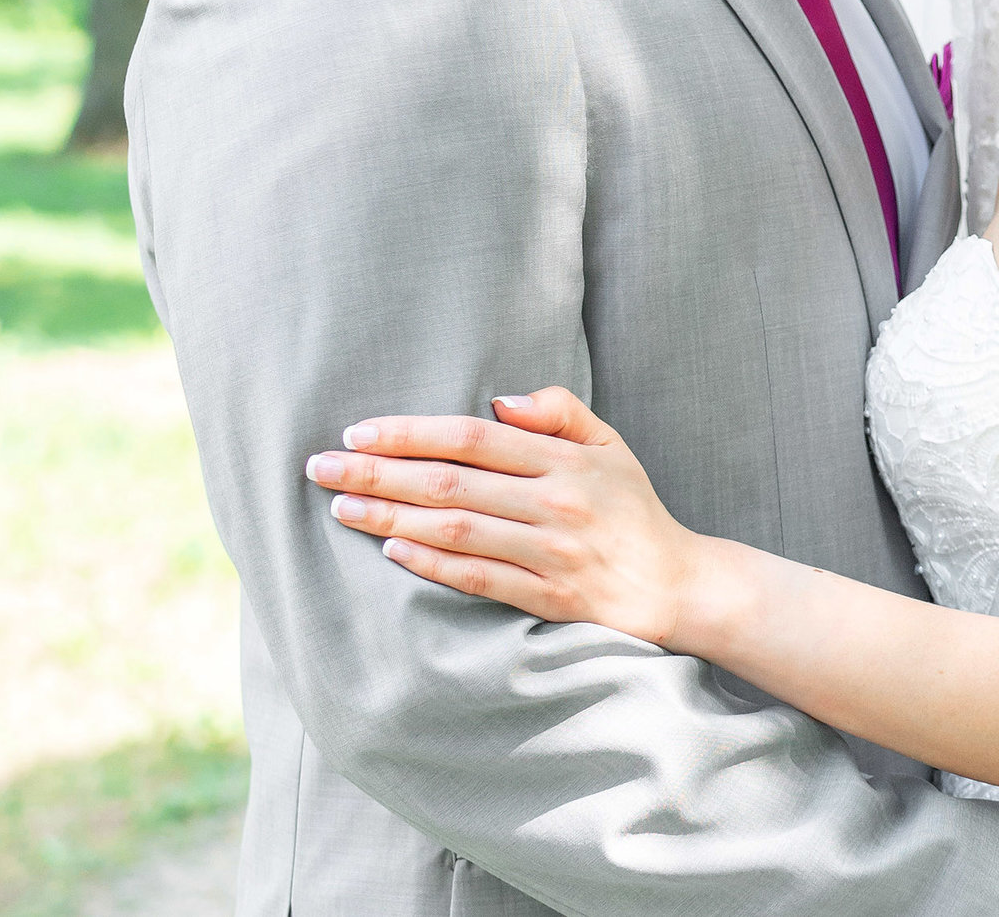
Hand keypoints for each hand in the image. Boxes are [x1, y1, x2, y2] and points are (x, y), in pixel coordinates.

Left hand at [304, 387, 707, 646]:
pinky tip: (391, 549)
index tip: (358, 431)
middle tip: (321, 466)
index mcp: (565, 461)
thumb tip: (498, 400)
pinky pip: (478, 579)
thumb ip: (559, 412)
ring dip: (390, 517)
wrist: (677, 586)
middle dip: (378, 473)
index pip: (473, 437)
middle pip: (450, 482)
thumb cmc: (632, 508)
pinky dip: (431, 563)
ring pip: (455, 530)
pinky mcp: (548, 599)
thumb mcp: (610, 446)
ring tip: (342, 506)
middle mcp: (554, 505)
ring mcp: (550, 554)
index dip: (411, 432)